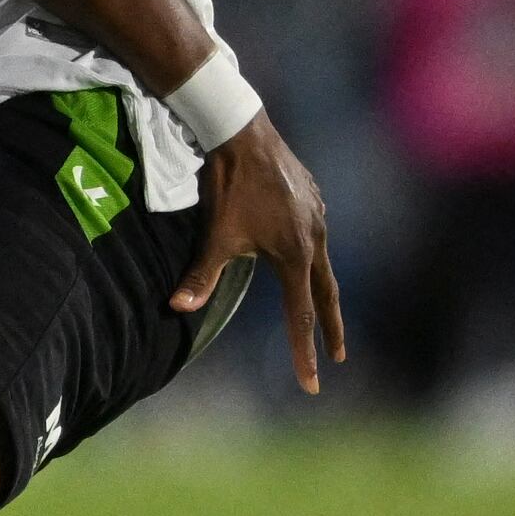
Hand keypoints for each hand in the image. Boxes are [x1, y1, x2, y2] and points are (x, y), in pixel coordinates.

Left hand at [172, 113, 347, 393]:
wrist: (243, 133)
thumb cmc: (230, 187)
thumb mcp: (215, 236)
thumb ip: (200, 275)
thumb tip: (177, 307)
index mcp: (296, 255)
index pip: (300, 316)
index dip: (304, 352)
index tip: (312, 382)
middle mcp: (316, 238)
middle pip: (326, 294)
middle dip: (330, 327)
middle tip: (338, 356)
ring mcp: (319, 216)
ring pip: (323, 262)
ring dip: (322, 289)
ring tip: (322, 310)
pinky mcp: (314, 198)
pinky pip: (316, 235)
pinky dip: (313, 255)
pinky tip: (305, 254)